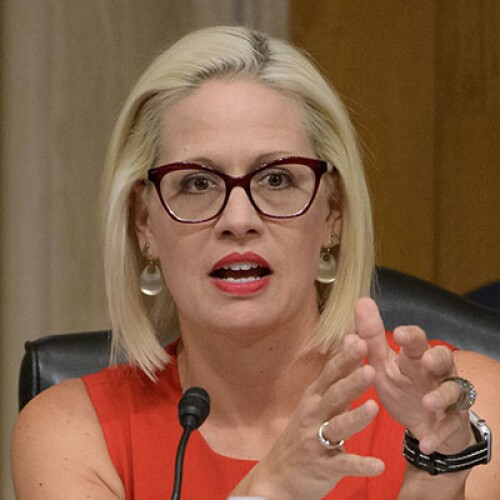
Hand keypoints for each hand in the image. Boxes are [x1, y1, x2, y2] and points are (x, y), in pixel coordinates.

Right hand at [231, 334, 383, 498]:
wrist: (279, 473)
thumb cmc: (305, 429)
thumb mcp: (316, 401)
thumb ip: (337, 375)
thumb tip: (351, 339)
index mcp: (314, 397)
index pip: (330, 373)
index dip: (345, 358)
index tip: (361, 341)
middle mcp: (313, 415)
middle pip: (334, 396)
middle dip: (351, 383)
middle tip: (370, 370)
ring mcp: (316, 441)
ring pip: (338, 427)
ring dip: (355, 417)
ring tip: (374, 408)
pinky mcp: (323, 466)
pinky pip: (343, 464)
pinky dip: (361, 465)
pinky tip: (379, 465)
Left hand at [356, 297, 473, 454]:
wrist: (423, 424)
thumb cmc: (403, 386)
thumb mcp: (382, 364)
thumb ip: (370, 338)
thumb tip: (359, 304)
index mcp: (415, 357)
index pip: (417, 340)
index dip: (409, 336)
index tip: (396, 333)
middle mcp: (435, 373)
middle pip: (442, 358)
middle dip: (435, 358)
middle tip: (424, 360)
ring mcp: (447, 397)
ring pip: (453, 391)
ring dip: (440, 396)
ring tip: (427, 403)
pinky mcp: (451, 422)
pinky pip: (448, 427)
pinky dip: (437, 435)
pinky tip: (425, 442)